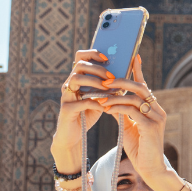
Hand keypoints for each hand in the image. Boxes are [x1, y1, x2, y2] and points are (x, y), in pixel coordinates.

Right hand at [50, 50, 111, 171]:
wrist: (73, 136)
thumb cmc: (87, 114)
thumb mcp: (99, 97)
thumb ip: (107, 87)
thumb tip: (125, 75)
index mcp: (77, 79)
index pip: (80, 57)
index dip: (93, 54)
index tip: (107, 58)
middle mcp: (69, 84)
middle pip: (79, 65)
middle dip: (97, 69)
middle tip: (111, 77)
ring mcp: (66, 96)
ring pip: (75, 79)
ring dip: (94, 82)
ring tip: (107, 89)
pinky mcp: (66, 109)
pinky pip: (79, 102)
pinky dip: (93, 102)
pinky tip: (103, 106)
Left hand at [99, 55, 176, 190]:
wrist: (151, 170)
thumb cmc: (140, 149)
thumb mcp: (128, 127)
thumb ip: (122, 112)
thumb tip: (109, 99)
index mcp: (153, 109)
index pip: (144, 86)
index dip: (138, 71)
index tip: (132, 56)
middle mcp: (157, 110)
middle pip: (140, 87)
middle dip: (122, 81)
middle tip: (105, 79)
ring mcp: (156, 118)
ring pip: (135, 98)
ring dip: (116, 95)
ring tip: (101, 95)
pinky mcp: (151, 127)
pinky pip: (132, 112)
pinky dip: (118, 108)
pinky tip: (107, 108)